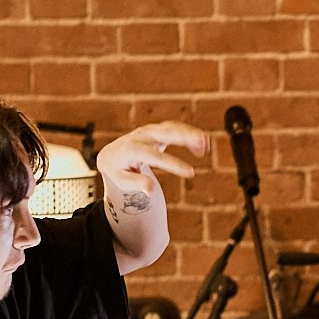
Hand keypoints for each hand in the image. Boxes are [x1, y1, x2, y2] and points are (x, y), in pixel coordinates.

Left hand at [96, 121, 214, 210]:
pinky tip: (202, 144)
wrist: (112, 154)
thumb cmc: (118, 170)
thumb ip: (136, 184)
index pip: (154, 156)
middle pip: (164, 133)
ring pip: (172, 127)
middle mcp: (141, 136)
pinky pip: (175, 128)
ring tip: (206, 145)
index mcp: (131, 149)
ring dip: (190, 133)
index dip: (173, 163)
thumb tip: (151, 191)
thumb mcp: (122, 180)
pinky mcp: (157, 130)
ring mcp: (150, 131)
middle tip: (202, 142)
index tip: (190, 172)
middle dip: (184, 136)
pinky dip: (189, 133)